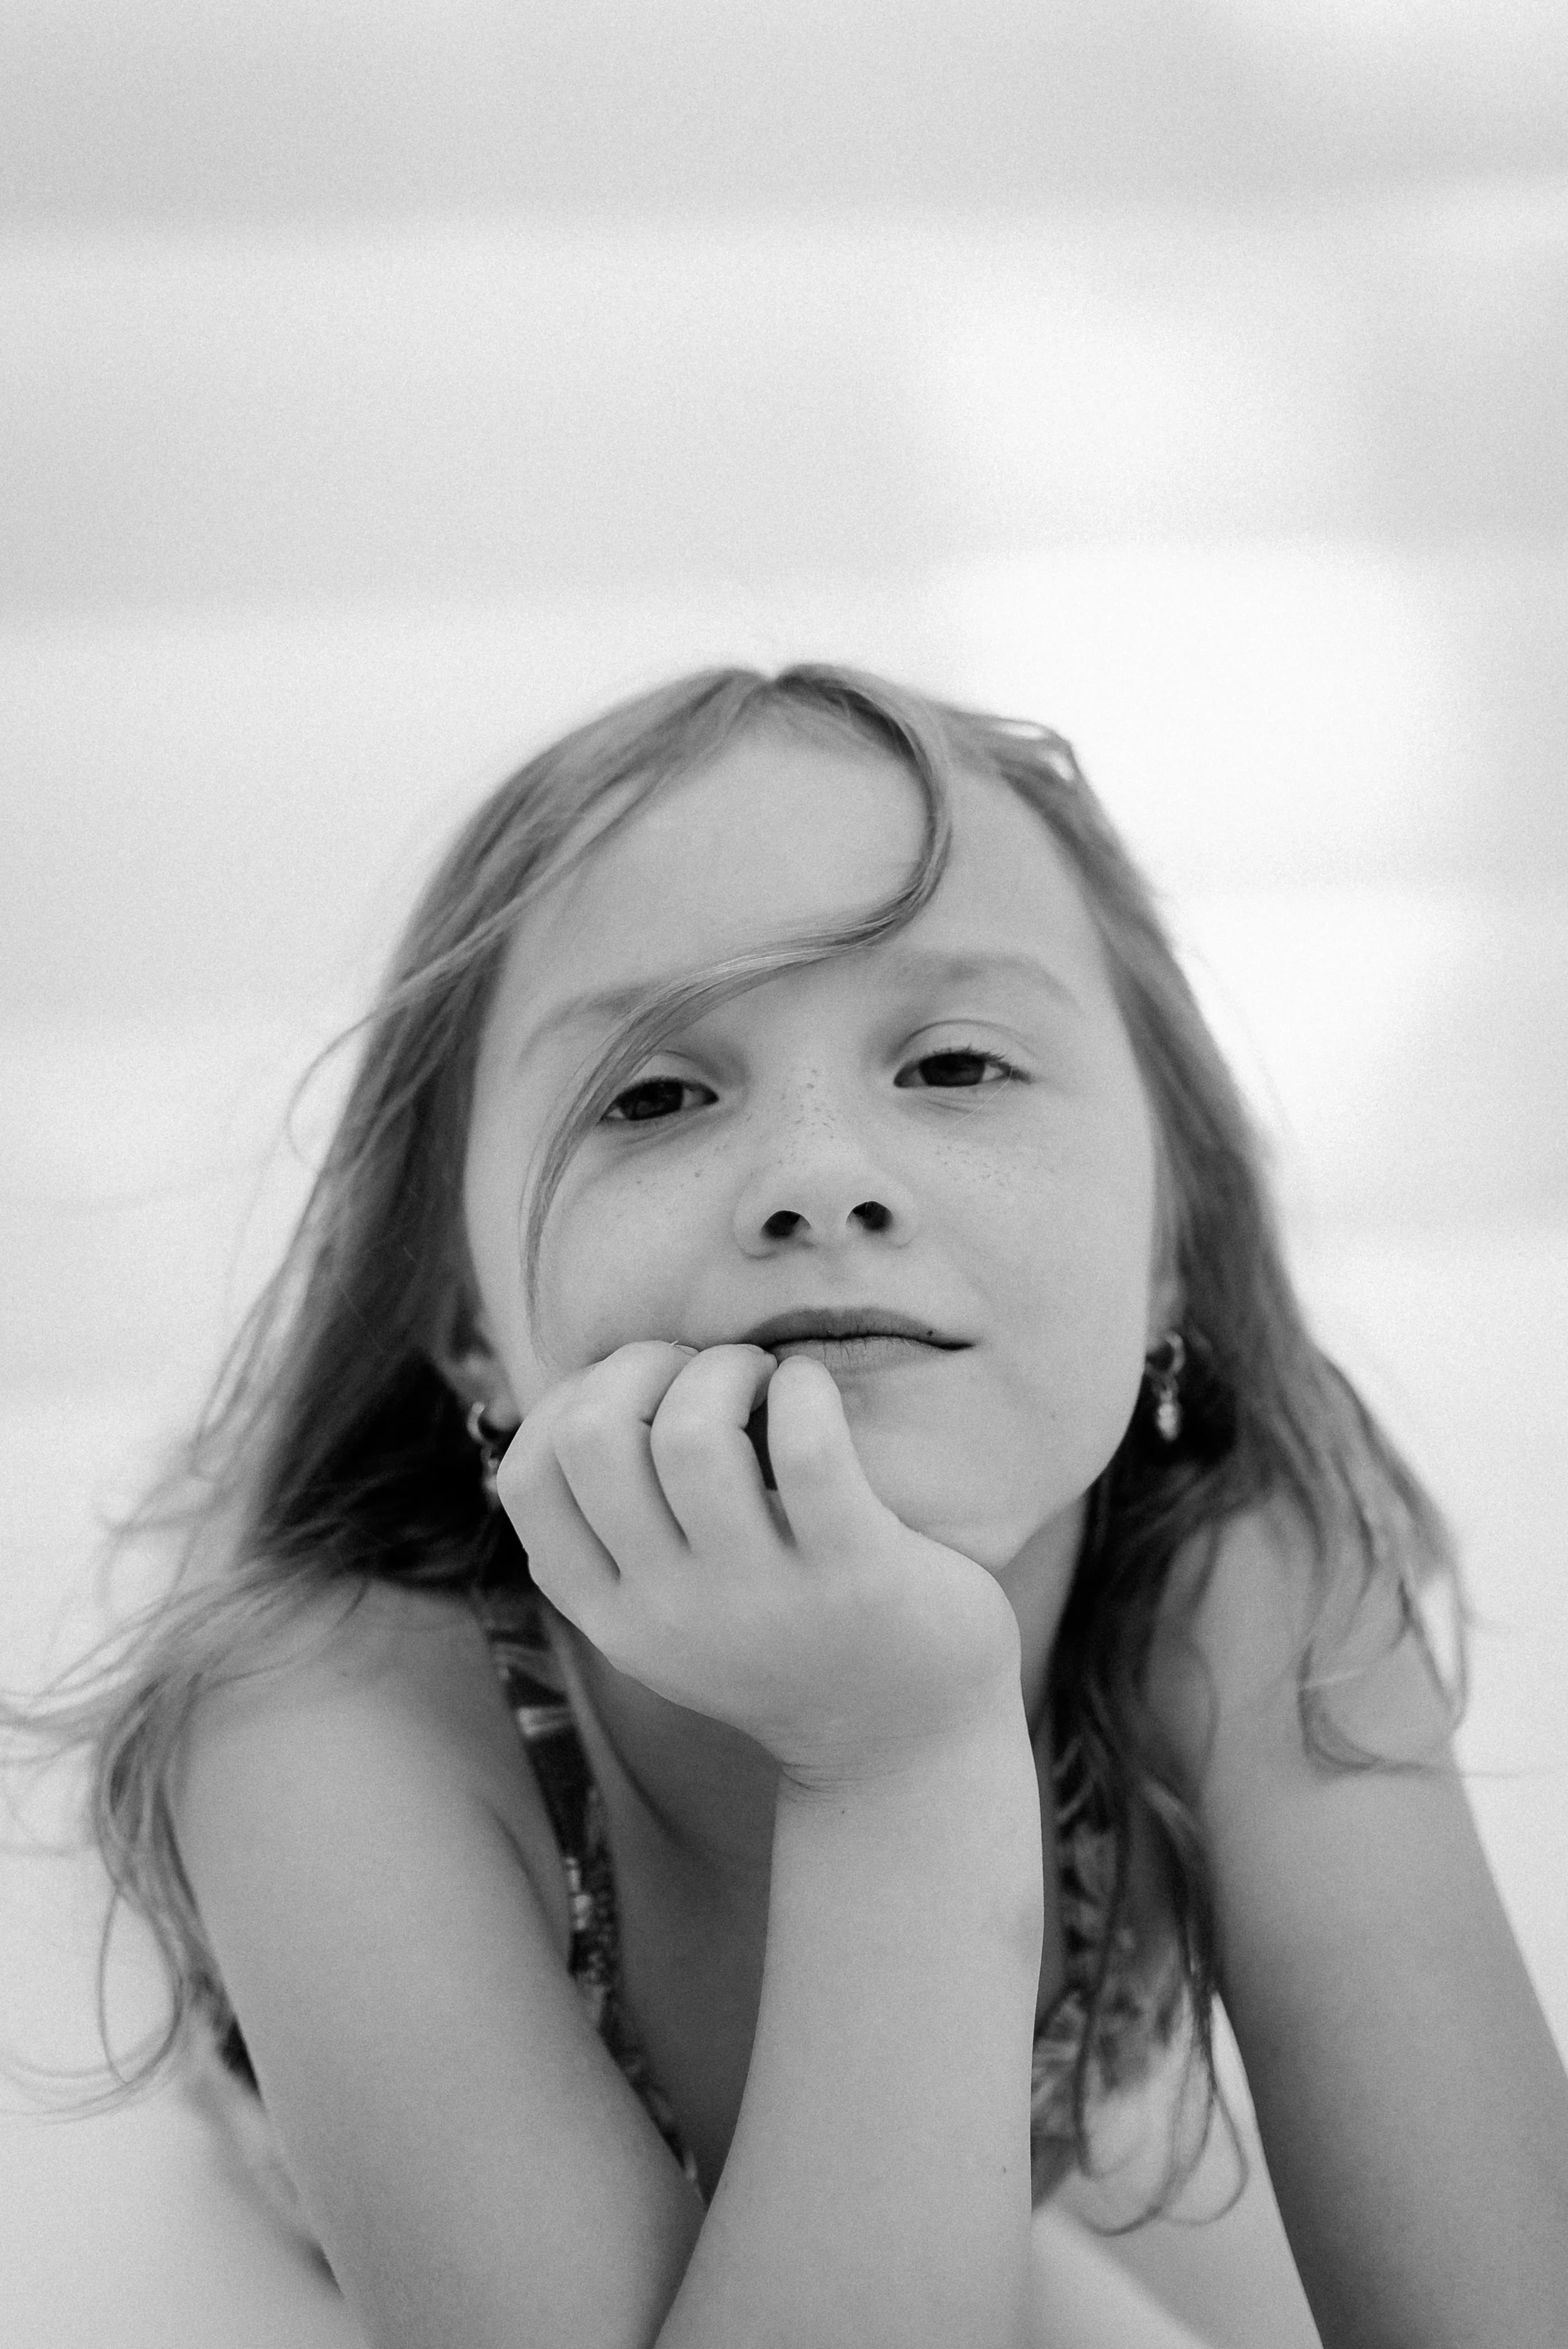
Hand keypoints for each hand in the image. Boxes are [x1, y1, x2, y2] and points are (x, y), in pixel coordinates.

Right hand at [496, 1341, 1023, 1788]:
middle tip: (701, 1371)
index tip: (632, 1391)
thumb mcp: (674, 1620)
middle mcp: (671, 1611)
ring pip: (692, 1433)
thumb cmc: (787, 1645)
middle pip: (593, 1438)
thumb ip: (619, 1546)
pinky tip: (811, 1393)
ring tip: (763, 1379)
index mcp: (614, 1616)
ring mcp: (759, 1596)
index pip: (529, 1480)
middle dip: (642, 1365)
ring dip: (725, 1369)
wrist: (903, 1745)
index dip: (567, 1399)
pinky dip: (803, 1389)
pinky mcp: (852, 1572)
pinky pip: (806, 1446)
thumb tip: (580, 1403)